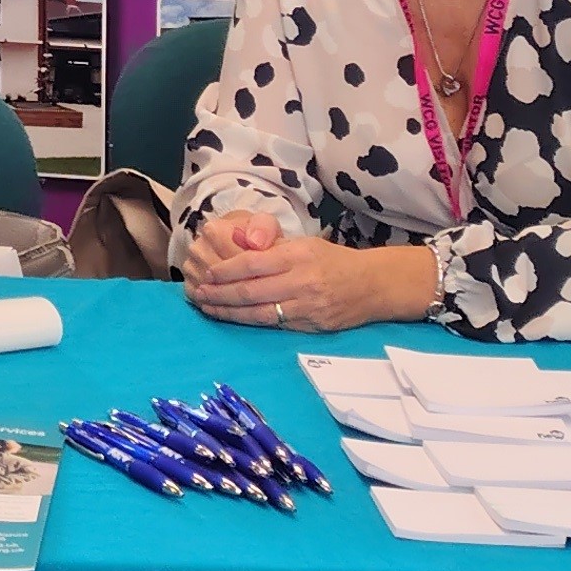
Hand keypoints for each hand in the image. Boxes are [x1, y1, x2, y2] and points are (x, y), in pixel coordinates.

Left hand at [182, 209, 433, 333]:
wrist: (373, 285)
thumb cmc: (334, 260)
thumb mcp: (305, 244)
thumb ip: (273, 249)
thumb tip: (236, 249)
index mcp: (297, 256)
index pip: (251, 263)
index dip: (225, 270)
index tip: (206, 272)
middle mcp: (300, 282)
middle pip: (249, 291)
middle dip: (218, 293)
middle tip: (197, 293)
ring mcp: (306, 308)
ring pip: (257, 313)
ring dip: (227, 311)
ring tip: (207, 306)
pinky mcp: (310, 326)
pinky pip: (273, 325)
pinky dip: (248, 321)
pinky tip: (233, 318)